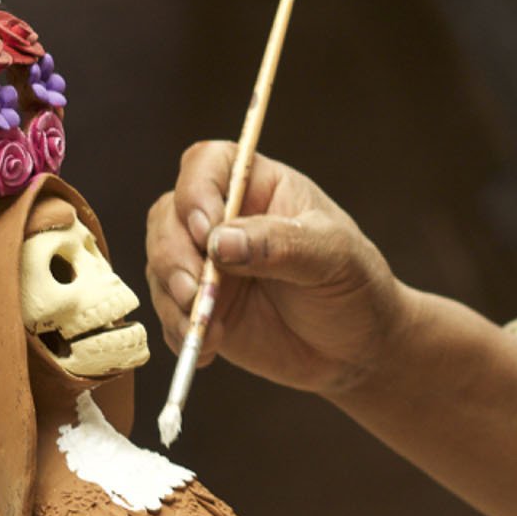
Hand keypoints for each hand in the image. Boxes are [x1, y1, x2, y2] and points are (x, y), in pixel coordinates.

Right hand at [146, 141, 411, 394]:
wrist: (357, 349)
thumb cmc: (354, 286)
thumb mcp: (333, 258)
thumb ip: (279, 245)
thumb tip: (220, 242)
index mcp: (259, 186)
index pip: (207, 164)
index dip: (196, 192)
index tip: (207, 233)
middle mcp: (224, 219)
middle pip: (169, 215)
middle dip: (173, 254)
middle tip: (196, 292)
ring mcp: (207, 263)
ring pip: (159, 263)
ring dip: (172, 296)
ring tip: (207, 330)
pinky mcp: (200, 307)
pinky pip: (168, 313)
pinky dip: (179, 331)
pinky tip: (209, 351)